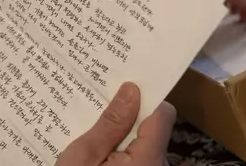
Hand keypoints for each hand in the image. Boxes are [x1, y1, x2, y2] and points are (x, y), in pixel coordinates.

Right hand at [57, 83, 175, 165]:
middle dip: (126, 119)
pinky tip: (97, 155)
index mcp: (148, 160)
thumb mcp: (83, 156)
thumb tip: (131, 90)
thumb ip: (110, 124)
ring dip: (121, 137)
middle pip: (152, 129)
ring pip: (144, 145)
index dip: (144, 97)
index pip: (162, 113)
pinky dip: (121, 154)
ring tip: (91, 132)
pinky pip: (139, 161)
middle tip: (95, 107)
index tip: (120, 86)